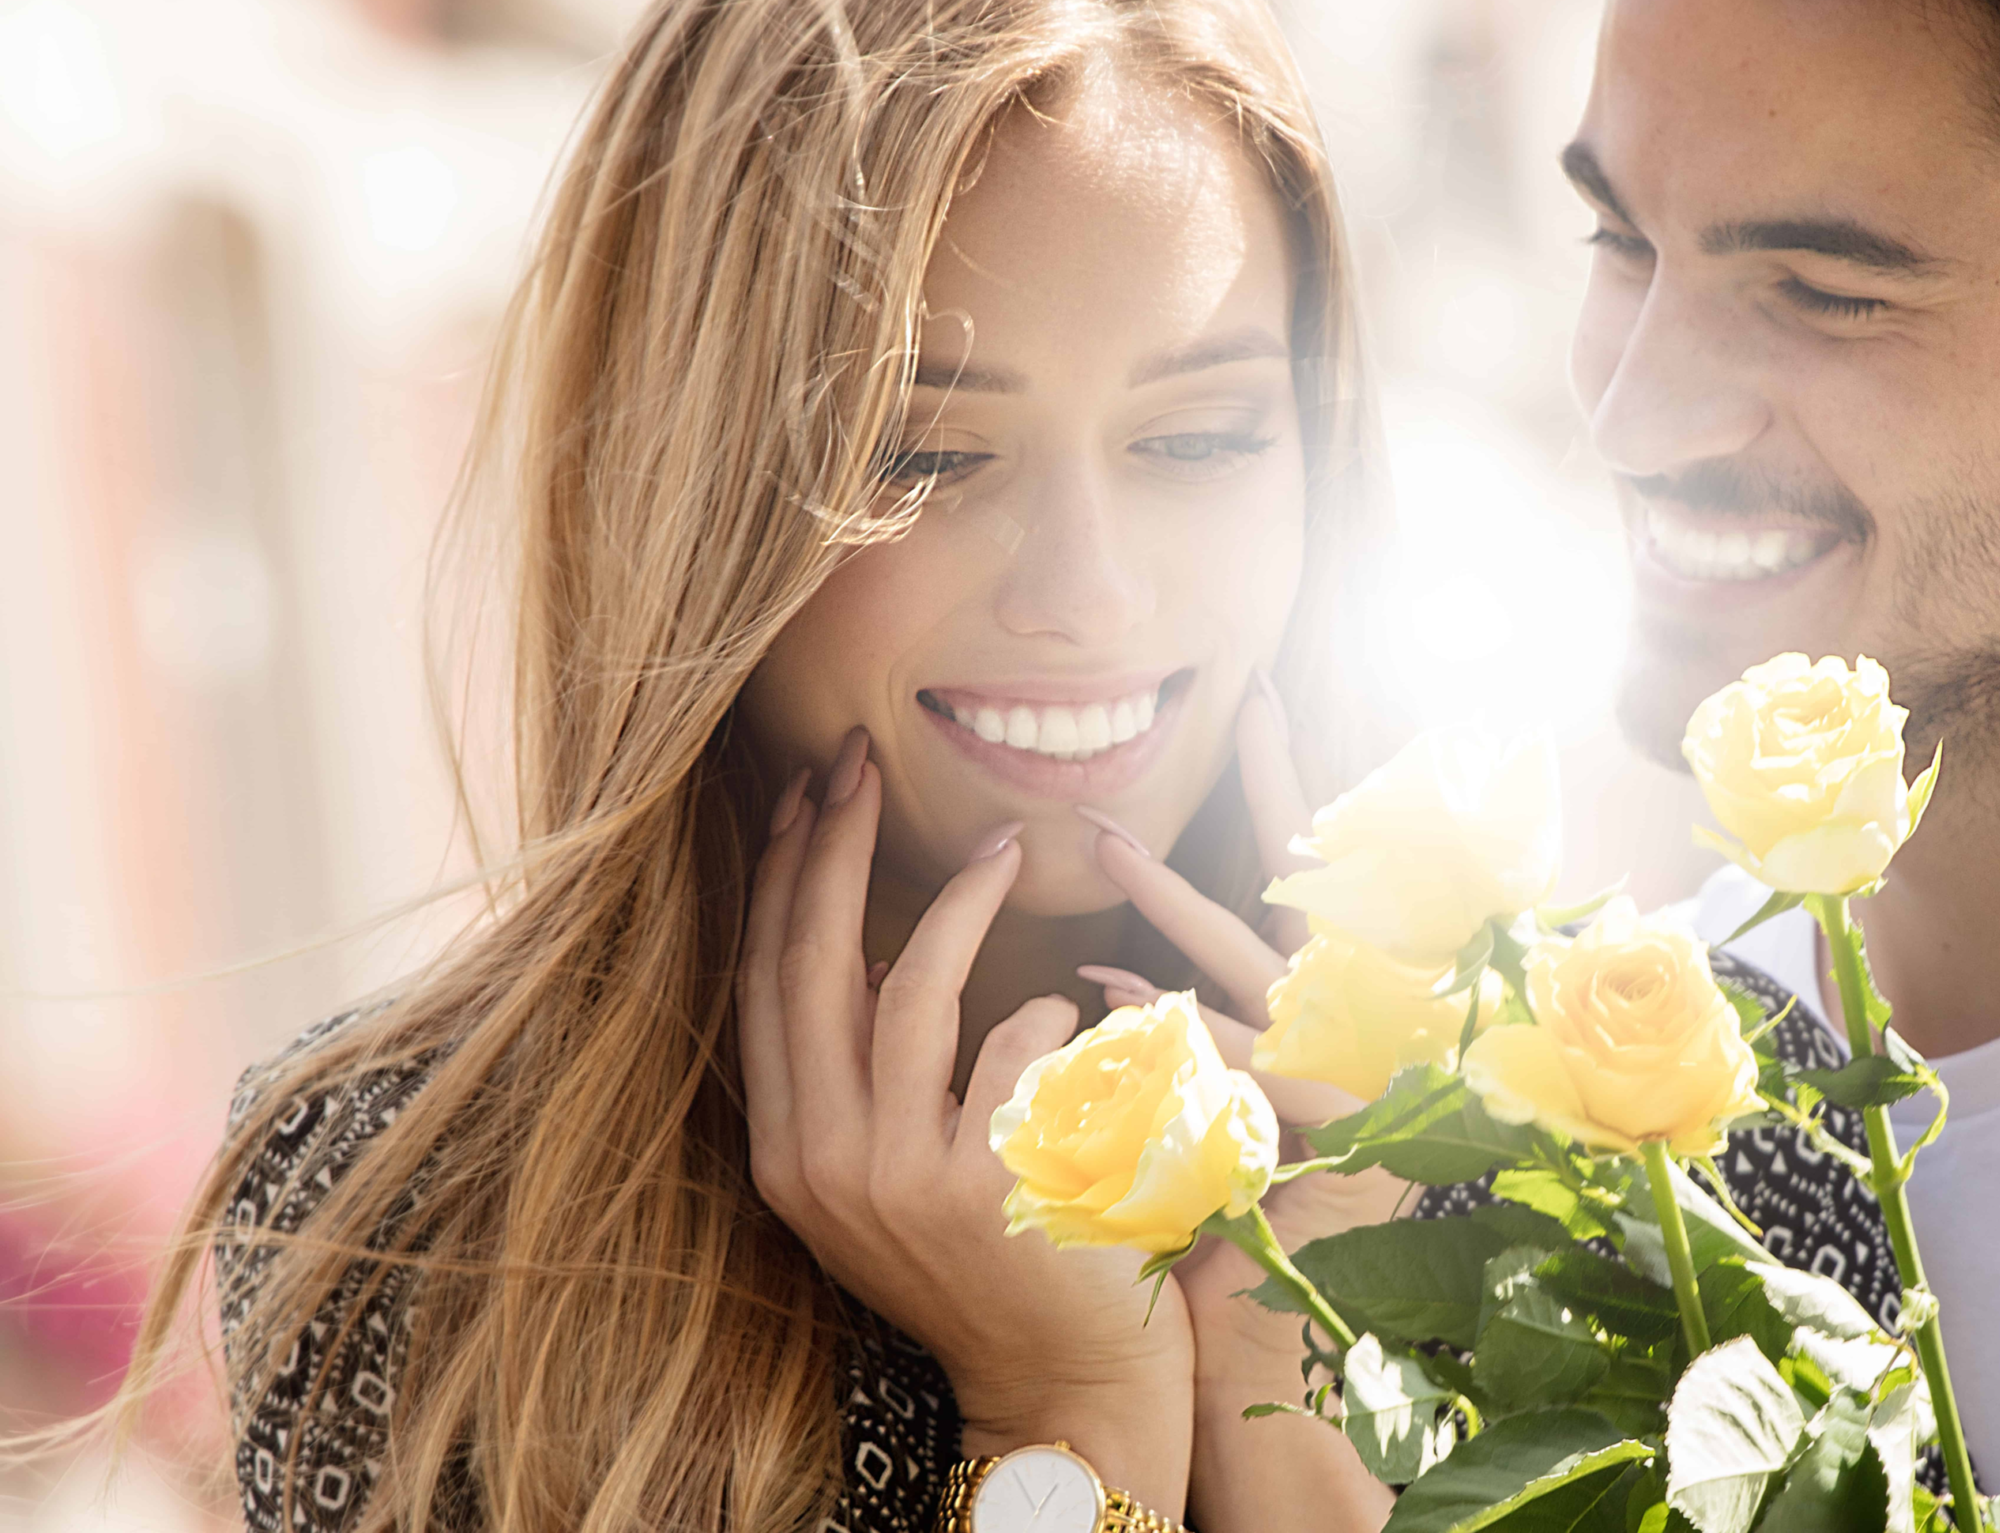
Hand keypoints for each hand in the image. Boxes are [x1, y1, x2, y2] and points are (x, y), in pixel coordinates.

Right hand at [737, 728, 1191, 1507]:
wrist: (1063, 1385)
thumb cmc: (994, 1258)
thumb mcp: (893, 1173)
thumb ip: (863, 1076)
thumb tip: (855, 945)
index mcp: (788, 1155)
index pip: (765, 984)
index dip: (781, 880)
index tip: (802, 790)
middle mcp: (822, 1167)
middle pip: (812, 968)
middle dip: (830, 850)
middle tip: (858, 761)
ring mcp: (897, 1181)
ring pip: (910, 991)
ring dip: (959, 902)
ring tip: (1005, 847)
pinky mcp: (982, 1189)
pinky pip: (1013, 1047)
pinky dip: (1051, 1012)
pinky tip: (1087, 1007)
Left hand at [1074, 680, 1408, 1372]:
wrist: (1277, 1334)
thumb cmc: (1241, 1213)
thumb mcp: (1224, 1096)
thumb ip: (1188, 1028)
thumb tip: (1119, 961)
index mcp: (1346, 1003)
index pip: (1319, 870)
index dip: (1293, 783)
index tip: (1262, 693)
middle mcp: (1361, 1022)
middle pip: (1322, 884)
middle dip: (1283, 788)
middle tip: (1252, 698)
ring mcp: (1348, 1072)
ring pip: (1258, 963)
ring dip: (1176, 900)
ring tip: (1106, 841)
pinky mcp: (1319, 1135)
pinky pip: (1231, 1062)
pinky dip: (1163, 1020)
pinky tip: (1103, 991)